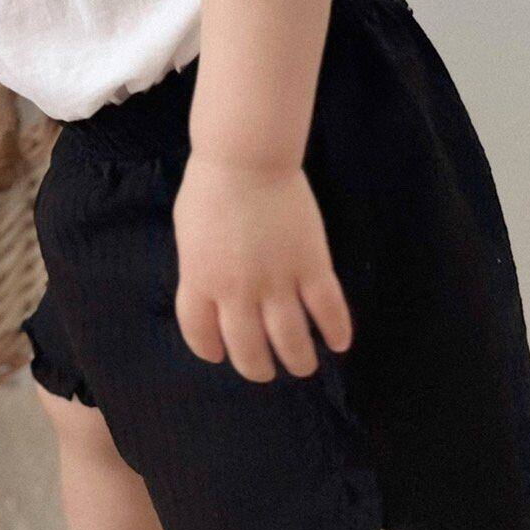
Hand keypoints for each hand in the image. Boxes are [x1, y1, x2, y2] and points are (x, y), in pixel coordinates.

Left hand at [171, 152, 352, 381]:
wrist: (245, 160)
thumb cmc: (210, 188)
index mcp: (200, 279)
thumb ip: (199, 269)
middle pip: (248, 351)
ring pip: (292, 342)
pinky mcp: (312, 266)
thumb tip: (211, 295)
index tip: (220, 354)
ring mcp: (276, 281)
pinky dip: (337, 332)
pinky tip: (339, 342)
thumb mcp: (189, 235)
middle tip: (267, 369)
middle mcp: (237, 290)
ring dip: (299, 361)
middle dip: (258, 368)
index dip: (210, 349)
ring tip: (303, 364)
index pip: (199, 333)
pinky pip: (329, 312)